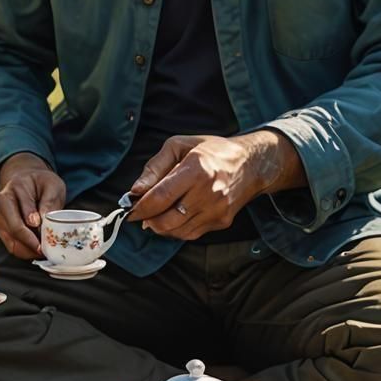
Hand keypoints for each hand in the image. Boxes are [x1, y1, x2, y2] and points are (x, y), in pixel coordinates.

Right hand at [0, 152, 65, 259]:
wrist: (24, 179)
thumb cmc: (41, 183)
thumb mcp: (52, 185)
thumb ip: (49, 202)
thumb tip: (42, 222)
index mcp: (15, 188)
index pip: (24, 213)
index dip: (36, 229)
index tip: (48, 238)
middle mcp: (1, 202)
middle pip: (14, 229)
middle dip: (32, 243)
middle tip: (47, 250)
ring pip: (11, 242)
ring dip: (29, 251)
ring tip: (45, 251)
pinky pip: (11, 246)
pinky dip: (25, 251)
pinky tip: (36, 250)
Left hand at [125, 131, 301, 239]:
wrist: (251, 163)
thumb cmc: (212, 151)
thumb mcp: (179, 146)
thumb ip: (155, 168)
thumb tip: (136, 191)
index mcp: (196, 169)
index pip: (160, 197)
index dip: (140, 207)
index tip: (130, 209)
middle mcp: (208, 192)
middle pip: (167, 220)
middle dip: (147, 220)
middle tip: (140, 214)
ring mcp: (217, 210)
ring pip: (177, 231)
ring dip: (160, 226)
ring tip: (156, 215)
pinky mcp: (222, 221)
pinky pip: (191, 234)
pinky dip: (176, 229)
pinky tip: (173, 217)